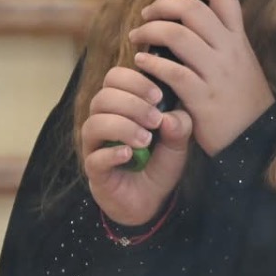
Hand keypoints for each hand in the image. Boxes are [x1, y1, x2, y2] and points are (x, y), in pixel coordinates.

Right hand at [80, 65, 193, 225]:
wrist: (153, 198)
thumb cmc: (161, 160)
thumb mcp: (179, 140)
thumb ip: (181, 124)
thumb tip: (169, 116)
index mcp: (121, 105)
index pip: (114, 77)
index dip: (134, 80)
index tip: (158, 95)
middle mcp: (103, 120)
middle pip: (103, 97)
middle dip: (132, 104)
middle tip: (156, 120)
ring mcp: (95, 145)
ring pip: (94, 124)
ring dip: (123, 127)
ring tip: (146, 140)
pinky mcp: (94, 170)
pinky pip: (94, 157)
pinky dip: (112, 154)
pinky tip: (130, 155)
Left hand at [128, 0, 274, 156]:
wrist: (255, 140)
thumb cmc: (241, 101)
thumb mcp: (241, 64)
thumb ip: (221, 43)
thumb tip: (189, 21)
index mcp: (239, 40)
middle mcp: (229, 51)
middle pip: (193, 9)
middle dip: (163, 5)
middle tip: (147, 13)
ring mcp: (216, 74)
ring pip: (177, 35)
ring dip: (149, 31)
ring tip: (138, 37)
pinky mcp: (202, 98)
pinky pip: (171, 72)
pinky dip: (151, 63)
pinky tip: (142, 64)